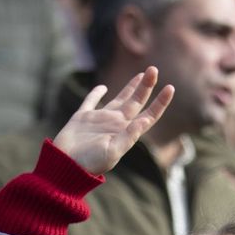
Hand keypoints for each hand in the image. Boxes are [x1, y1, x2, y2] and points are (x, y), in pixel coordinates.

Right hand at [51, 67, 175, 174]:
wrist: (65, 166)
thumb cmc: (90, 163)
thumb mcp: (112, 152)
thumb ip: (129, 137)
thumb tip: (145, 121)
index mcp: (126, 132)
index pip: (149, 115)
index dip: (160, 102)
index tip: (170, 87)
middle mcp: (115, 124)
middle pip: (136, 102)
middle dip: (146, 86)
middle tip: (154, 69)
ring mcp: (99, 120)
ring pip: (119, 99)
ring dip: (130, 87)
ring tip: (142, 74)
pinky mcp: (82, 118)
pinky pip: (91, 101)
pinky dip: (96, 93)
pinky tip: (102, 87)